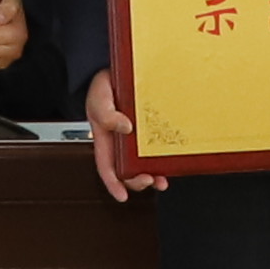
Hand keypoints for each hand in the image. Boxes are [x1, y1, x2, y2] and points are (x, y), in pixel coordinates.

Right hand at [82, 70, 156, 201]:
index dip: (113, 184)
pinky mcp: (150, 130)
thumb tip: (126, 128)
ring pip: (143, 164)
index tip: (121, 196)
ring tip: (161, 180)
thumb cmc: (102, 88)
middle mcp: (121, 144)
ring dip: (153, 175)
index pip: (106, 168)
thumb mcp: (99, 100)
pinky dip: (163, 158)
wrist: (115, 72)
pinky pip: (157, 148)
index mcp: (105, 141)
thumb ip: (107, 115)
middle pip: (127, 171)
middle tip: (148, 180)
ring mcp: (136, 139)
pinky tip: (170, 162)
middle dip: (137, 182)